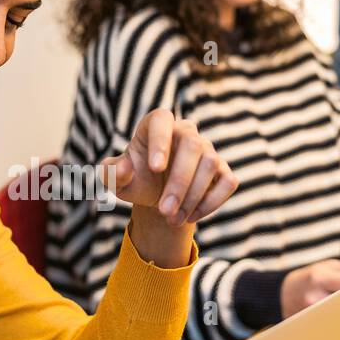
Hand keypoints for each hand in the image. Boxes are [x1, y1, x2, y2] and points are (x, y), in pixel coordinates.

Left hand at [101, 109, 237, 226]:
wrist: (156, 196)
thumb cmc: (134, 179)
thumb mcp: (116, 180)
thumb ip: (111, 173)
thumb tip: (122, 169)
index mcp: (157, 125)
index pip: (162, 120)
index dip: (161, 141)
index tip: (155, 168)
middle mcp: (185, 132)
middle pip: (193, 145)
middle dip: (179, 182)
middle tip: (164, 211)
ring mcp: (207, 150)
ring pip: (211, 164)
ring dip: (192, 197)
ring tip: (173, 219)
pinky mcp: (222, 170)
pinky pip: (227, 182)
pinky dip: (211, 202)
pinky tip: (191, 216)